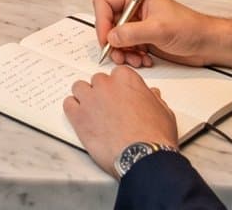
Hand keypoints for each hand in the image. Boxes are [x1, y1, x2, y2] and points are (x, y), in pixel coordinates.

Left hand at [63, 67, 179, 175]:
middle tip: (109, 109)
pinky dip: (73, 109)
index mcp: (126, 79)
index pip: (117, 74)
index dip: (119, 88)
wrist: (142, 156)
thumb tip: (152, 94)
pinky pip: (68, 104)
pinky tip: (82, 118)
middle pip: (98, 81)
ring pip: (80, 88)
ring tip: (94, 113)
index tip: (121, 97)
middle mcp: (105, 85)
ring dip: (86, 98)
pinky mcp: (78, 116)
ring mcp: (90, 99)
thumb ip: (153, 99)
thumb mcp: (163, 112)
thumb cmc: (155, 136)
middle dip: (103, 93)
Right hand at [91, 0, 231, 70]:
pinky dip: (131, 56)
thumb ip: (132, 32)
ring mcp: (137, 24)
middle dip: (112, 41)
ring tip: (135, 59)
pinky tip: (144, 60)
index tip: (106, 39)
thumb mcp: (160, 29)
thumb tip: (111, 37)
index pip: (104, 3)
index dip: (102, 21)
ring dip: (122, 52)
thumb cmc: (191, 28)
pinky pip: (126, 48)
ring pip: (115, 38)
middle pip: (108, 23)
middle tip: (119, 54)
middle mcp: (134, 8)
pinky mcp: (142, 38)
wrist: (208, 44)